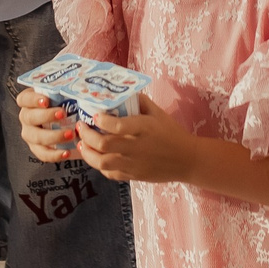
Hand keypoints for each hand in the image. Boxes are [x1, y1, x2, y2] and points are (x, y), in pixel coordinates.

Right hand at [16, 89, 81, 164]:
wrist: (68, 120)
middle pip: (29, 117)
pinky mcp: (37, 148)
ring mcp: (30, 134)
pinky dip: (54, 155)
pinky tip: (66, 152)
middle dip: (46, 116)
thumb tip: (81, 87)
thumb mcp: (62, 93)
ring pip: (36, 137)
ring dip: (53, 136)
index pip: (24, 99)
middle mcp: (26, 117)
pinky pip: (42, 154)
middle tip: (63, 114)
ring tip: (70, 134)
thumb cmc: (64, 101)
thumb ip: (66, 89)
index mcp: (28, 101)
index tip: (46, 100)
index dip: (33, 100)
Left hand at [76, 103, 198, 184]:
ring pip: (103, 163)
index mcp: (143, 128)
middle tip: (81, 127)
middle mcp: (136, 147)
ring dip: (87, 153)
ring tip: (82, 143)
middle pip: (104, 145)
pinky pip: (111, 174)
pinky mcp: (134, 176)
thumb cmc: (171, 132)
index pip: (117, 126)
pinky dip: (100, 166)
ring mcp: (134, 164)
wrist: (187, 160)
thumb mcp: (158, 112)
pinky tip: (96, 157)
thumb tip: (121, 91)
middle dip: (87, 136)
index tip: (94, 114)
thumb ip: (139, 101)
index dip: (101, 120)